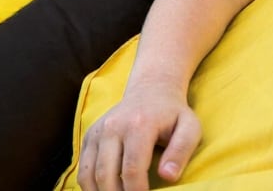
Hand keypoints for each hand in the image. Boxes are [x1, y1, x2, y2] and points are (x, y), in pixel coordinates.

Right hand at [78, 85, 201, 190]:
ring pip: (89, 174)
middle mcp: (113, 126)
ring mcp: (98, 131)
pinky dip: (89, 186)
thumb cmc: (173, 114)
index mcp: (139, 125)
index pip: (132, 169)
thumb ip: (181, 151)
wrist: (151, 90)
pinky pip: (83, 168)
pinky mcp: (89, 135)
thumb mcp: (189, 128)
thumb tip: (168, 176)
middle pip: (106, 174)